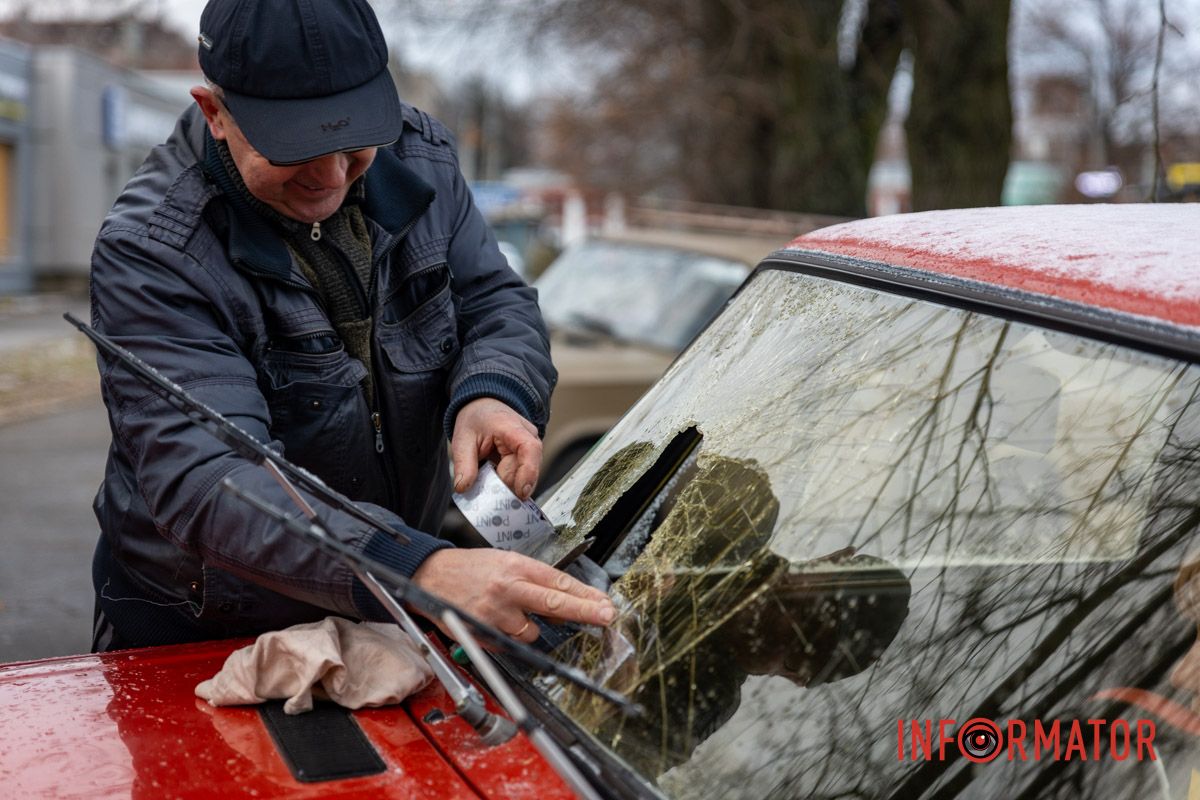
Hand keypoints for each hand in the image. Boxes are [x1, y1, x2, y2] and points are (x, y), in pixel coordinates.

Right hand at [412, 548, 616, 642]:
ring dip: (527, 626)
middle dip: (584, 611)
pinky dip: (507, 636)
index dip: (585, 595)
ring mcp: (494, 612)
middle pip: (554, 603)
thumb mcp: (506, 563)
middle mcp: (507, 588)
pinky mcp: (482, 632)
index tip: (605, 604)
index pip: (558, 582)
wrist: (431, 575)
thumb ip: (534, 582)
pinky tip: (493, 620)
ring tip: (506, 611)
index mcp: (516, 566)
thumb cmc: (471, 569)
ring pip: (531, 631)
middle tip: (606, 616)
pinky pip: (509, 642)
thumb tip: (565, 603)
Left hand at [451, 397, 540, 499]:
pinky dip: (508, 482)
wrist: (483, 407)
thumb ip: (463, 465)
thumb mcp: (462, 440)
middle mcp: (528, 437)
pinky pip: (521, 476)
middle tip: (485, 492)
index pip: (529, 450)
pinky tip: (495, 480)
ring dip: (506, 484)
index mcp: (512, 428)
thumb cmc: (476, 419)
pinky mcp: (528, 458)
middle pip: (525, 470)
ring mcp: (531, 448)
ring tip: (487, 479)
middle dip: (506, 485)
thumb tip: (463, 488)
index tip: (521, 492)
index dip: (528, 473)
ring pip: (524, 476)